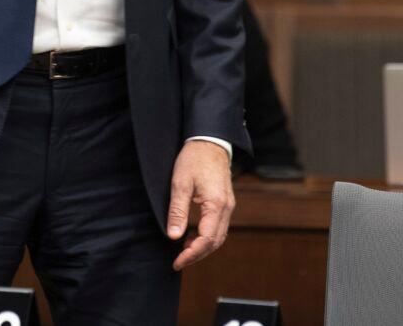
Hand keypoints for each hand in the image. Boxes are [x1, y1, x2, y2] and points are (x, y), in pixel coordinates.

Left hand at [167, 140, 234, 270]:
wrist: (209, 140)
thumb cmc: (193, 159)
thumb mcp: (180, 183)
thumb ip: (177, 211)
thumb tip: (174, 237)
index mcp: (216, 205)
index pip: (206, 240)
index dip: (191, 254)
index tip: (176, 262)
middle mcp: (226, 208)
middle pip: (215, 242)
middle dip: (197, 255)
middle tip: (178, 262)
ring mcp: (228, 205)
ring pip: (218, 236)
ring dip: (202, 247)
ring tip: (183, 252)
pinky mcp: (225, 202)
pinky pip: (218, 226)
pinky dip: (207, 236)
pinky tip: (192, 236)